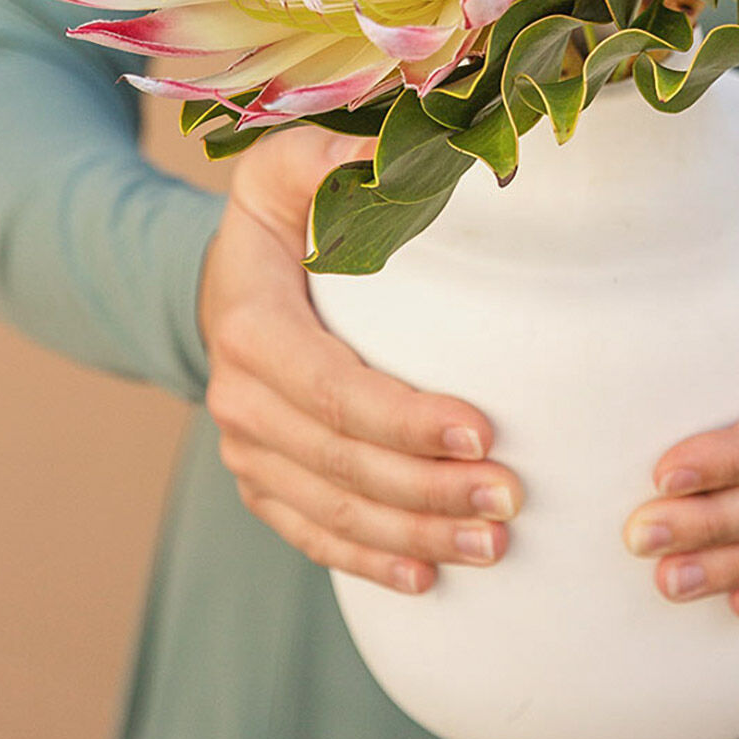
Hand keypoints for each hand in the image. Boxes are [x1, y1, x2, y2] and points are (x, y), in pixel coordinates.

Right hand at [200, 125, 522, 594]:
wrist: (226, 272)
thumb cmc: (283, 210)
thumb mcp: (291, 167)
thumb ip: (335, 160)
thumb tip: (393, 159)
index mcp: (251, 326)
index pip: (334, 389)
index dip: (406, 419)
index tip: (483, 430)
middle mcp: (239, 398)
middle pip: (342, 463)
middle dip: (429, 488)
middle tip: (512, 498)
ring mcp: (247, 448)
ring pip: (333, 509)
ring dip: (414, 534)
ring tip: (495, 545)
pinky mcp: (262, 480)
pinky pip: (312, 534)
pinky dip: (367, 561)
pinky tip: (427, 580)